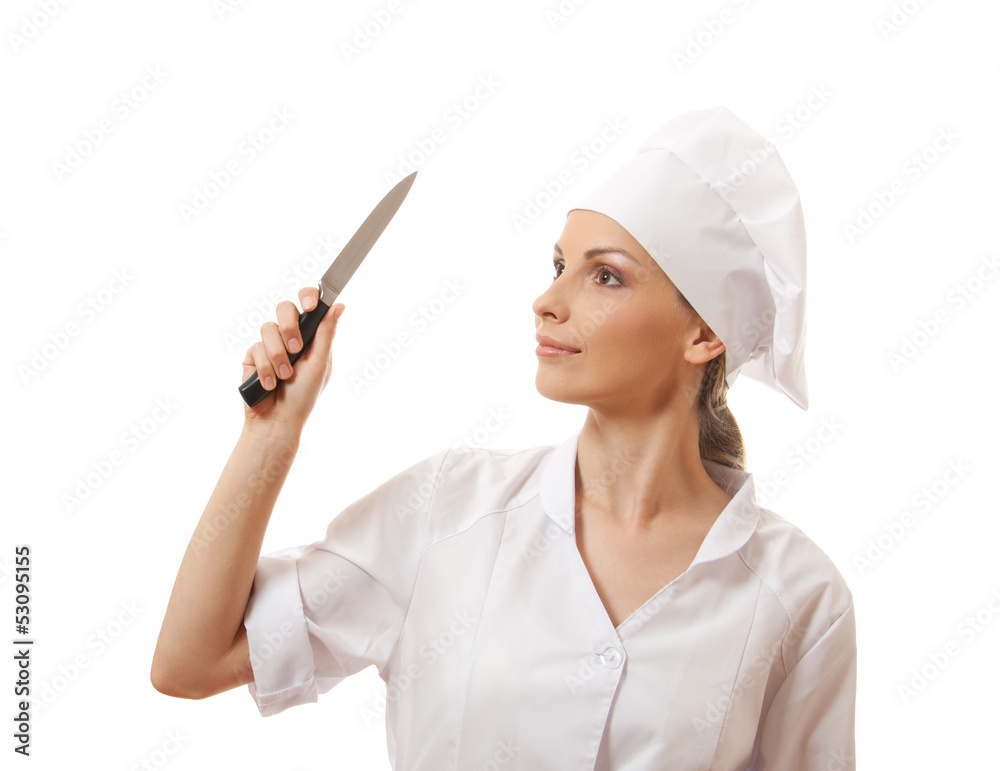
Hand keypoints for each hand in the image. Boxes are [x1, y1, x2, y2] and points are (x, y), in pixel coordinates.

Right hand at [240, 286, 344, 431]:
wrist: (277, 421)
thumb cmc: (303, 397)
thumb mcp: (320, 364)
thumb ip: (326, 334)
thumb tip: (339, 306)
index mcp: (311, 337)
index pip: (309, 305)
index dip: (308, 297)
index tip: (311, 306)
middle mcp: (289, 337)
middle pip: (284, 308)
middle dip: (289, 327)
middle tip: (296, 349)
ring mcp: (270, 345)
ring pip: (268, 328)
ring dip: (278, 356)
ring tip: (284, 377)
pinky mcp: (252, 356)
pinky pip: (256, 348)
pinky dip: (265, 368)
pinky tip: (269, 384)